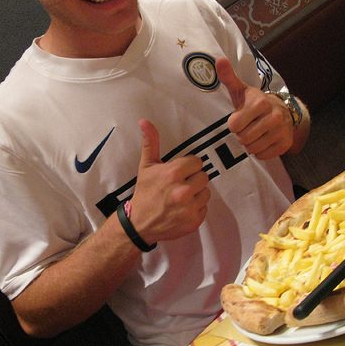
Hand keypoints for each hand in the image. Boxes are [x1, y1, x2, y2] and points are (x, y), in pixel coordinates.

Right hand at [128, 119, 209, 244]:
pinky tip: (183, 209)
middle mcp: (183, 190)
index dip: (188, 167)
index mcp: (174, 173)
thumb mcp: (146, 166)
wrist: (139, 224)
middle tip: (180, 185)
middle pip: (204, 176)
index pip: (197, 162)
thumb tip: (144, 121)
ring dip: (196, 194)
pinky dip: (196, 209)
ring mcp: (190, 207)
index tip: (179, 173)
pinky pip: (205, 208)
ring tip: (182, 197)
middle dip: (193, 179)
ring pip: (206, 192)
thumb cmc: (144, 192)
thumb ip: (151, 142)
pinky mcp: (194, 221)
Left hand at [215, 57, 293, 159]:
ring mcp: (281, 131)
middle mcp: (274, 117)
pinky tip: (263, 139)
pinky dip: (260, 151)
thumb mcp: (241, 89)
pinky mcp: (285, 144)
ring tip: (255, 132)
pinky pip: (262, 156)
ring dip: (250, 143)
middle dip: (242, 134)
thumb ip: (228, 77)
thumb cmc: (255, 102)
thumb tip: (219, 60)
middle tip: (248, 126)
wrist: (282, 111)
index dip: (234, 124)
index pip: (234, 125)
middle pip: (243, 138)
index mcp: (260, 103)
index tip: (240, 118)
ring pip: (252, 148)